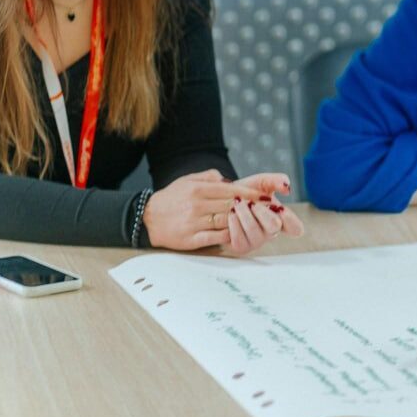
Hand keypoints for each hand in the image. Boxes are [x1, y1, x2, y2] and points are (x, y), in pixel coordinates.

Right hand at [142, 169, 266, 250]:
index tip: (266, 196)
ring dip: (244, 221)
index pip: (231, 190)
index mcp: (198, 189)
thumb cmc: (171, 198)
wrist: (146, 218)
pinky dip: (229, 235)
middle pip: (231, 205)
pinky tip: (240, 233)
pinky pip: (215, 237)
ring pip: (225, 221)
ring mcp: (194, 223)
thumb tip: (228, 179)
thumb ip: (208, 177)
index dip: (251, 194)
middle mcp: (197, 205)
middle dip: (252, 207)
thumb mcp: (187, 181)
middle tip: (270, 210)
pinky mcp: (190, 239)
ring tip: (259, 221)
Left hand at [223, 172, 305, 255]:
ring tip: (237, 203)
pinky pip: (239, 240)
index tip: (282, 209)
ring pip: (255, 234)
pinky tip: (231, 214)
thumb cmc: (245, 192)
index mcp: (280, 218)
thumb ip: (276, 181)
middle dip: (262, 212)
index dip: (291, 220)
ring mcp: (256, 241)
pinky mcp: (241, 247)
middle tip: (252, 203)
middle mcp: (271, 232)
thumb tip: (287, 187)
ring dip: (245, 215)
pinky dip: (234, 224)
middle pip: (274, 227)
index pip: (296, 228)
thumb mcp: (261, 182)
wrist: (221, 199)